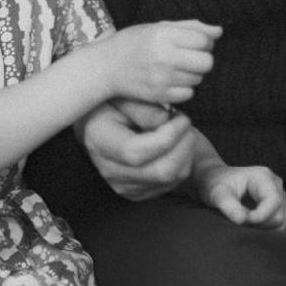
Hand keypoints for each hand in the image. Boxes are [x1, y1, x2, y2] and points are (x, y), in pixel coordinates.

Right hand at [76, 100, 195, 200]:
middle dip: (184, 144)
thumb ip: (143, 106)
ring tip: (177, 128)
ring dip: (186, 150)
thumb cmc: (114, 101)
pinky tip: (173, 142)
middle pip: (161, 171)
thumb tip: (164, 120)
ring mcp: (123, 185)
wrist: (101, 119)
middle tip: (184, 120)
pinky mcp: (138, 192)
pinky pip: (174, 182)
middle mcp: (109, 169)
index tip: (182, 117)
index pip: (137, 152)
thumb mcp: (123, 93)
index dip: (167, 136)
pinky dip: (183, 160)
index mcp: (99, 140)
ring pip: (173, 177)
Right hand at [99, 19, 221, 104]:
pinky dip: (184, 88)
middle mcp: (164, 56)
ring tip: (175, 68)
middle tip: (188, 57)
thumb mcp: (158, 27)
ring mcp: (161, 78)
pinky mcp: (159, 95)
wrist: (106, 66)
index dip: (203, 41)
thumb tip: (219, 31)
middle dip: (202, 59)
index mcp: (163, 34)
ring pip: (198, 79)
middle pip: (206, 62)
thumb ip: (190, 27)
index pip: (203, 40)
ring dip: (193, 74)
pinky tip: (171, 81)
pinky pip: (188, 94)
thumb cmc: (134, 42)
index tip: (193, 43)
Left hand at [194, 162, 285, 231]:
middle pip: (278, 216)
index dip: (260, 217)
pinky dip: (263, 231)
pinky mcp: (275, 206)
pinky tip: (247, 226)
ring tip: (241, 223)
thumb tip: (243, 220)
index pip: (274, 202)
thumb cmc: (214, 184)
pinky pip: (276, 226)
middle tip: (238, 222)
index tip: (241, 222)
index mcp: (263, 177)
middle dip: (259, 225)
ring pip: (279, 224)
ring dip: (261, 230)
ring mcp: (277, 195)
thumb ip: (229, 206)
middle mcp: (275, 184)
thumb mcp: (217, 194)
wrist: (214, 180)